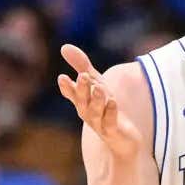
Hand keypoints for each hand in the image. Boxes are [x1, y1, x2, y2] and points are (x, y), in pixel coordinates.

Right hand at [57, 44, 142, 160]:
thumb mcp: (96, 83)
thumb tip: (64, 46)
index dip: (67, 87)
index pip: (72, 93)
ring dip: (97, 100)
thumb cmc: (105, 108)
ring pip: (95, 112)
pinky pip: (110, 122)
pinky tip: (112, 102)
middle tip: (83, 76)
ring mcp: (100, 123)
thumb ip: (81, 65)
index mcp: (82, 101)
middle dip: (82, 89)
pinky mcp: (113, 131)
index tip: (62, 77)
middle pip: (83, 101)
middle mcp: (87, 112)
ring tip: (100, 88)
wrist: (122, 138)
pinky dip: (110, 113)